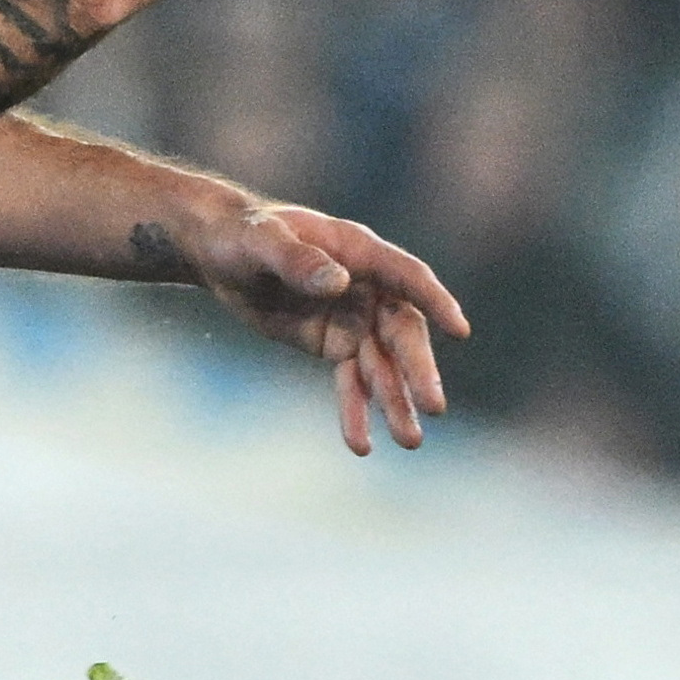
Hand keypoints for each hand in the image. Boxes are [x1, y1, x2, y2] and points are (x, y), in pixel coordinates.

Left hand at [158, 195, 469, 455]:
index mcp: (359, 252)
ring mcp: (354, 319)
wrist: (219, 253)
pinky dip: (356, 411)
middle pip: (401, 332)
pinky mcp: (334, 345)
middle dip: (417, 370)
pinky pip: (350, 382)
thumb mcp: (261, 242)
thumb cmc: (242, 234)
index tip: (459, 330)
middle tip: (434, 407)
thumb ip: (297, 260)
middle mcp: (367, 288)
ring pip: (382, 365)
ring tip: (411, 441)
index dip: (434, 301)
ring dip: (396, 402)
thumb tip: (339, 282)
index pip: (407, 277)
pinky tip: (361, 446)